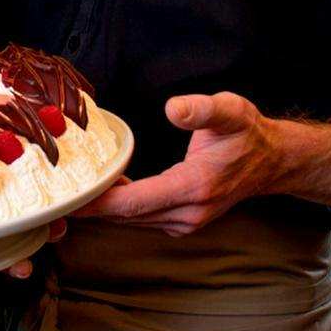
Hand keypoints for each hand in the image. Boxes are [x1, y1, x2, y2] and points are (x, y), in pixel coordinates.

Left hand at [74, 92, 286, 236]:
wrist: (273, 161)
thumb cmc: (248, 134)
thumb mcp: (230, 110)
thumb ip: (201, 109)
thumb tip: (173, 108)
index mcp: (195, 186)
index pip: (137, 201)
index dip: (101, 203)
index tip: (71, 199)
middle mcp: (189, 212)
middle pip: (129, 216)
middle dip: (93, 209)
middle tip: (57, 197)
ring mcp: (187, 221)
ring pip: (134, 221)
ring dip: (104, 211)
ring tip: (72, 195)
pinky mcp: (183, 221)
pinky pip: (143, 219)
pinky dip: (121, 210)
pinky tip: (104, 193)